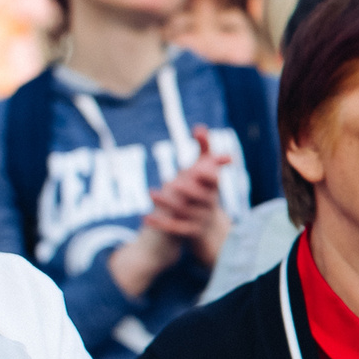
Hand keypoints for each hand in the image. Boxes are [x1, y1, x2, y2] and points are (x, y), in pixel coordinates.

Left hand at [144, 135, 232, 265]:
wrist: (210, 228)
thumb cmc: (205, 191)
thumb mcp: (205, 171)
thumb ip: (204, 149)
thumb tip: (200, 127)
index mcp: (213, 188)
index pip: (213, 181)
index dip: (208, 177)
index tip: (200, 170)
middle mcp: (209, 203)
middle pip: (200, 198)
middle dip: (188, 191)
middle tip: (173, 184)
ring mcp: (200, 218)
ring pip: (184, 212)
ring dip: (167, 203)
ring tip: (151, 193)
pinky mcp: (189, 232)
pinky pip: (175, 229)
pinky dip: (161, 223)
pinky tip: (145, 217)